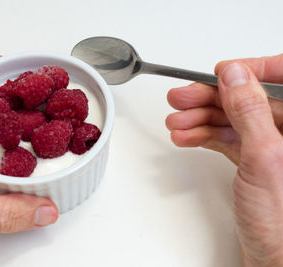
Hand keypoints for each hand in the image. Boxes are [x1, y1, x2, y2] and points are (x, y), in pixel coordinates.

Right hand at [166, 55, 282, 265]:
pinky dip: (204, 136)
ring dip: (201, 119)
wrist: (273, 260)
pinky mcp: (253, 161)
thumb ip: (250, 112)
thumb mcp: (264, 158)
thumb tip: (235, 76)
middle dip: (212, 98)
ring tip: (177, 121)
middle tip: (183, 96)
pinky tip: (186, 136)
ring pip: (234, 120)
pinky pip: (227, 139)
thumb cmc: (281, 223)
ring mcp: (271, 147)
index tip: (223, 73)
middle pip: (249, 100)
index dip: (253, 71)